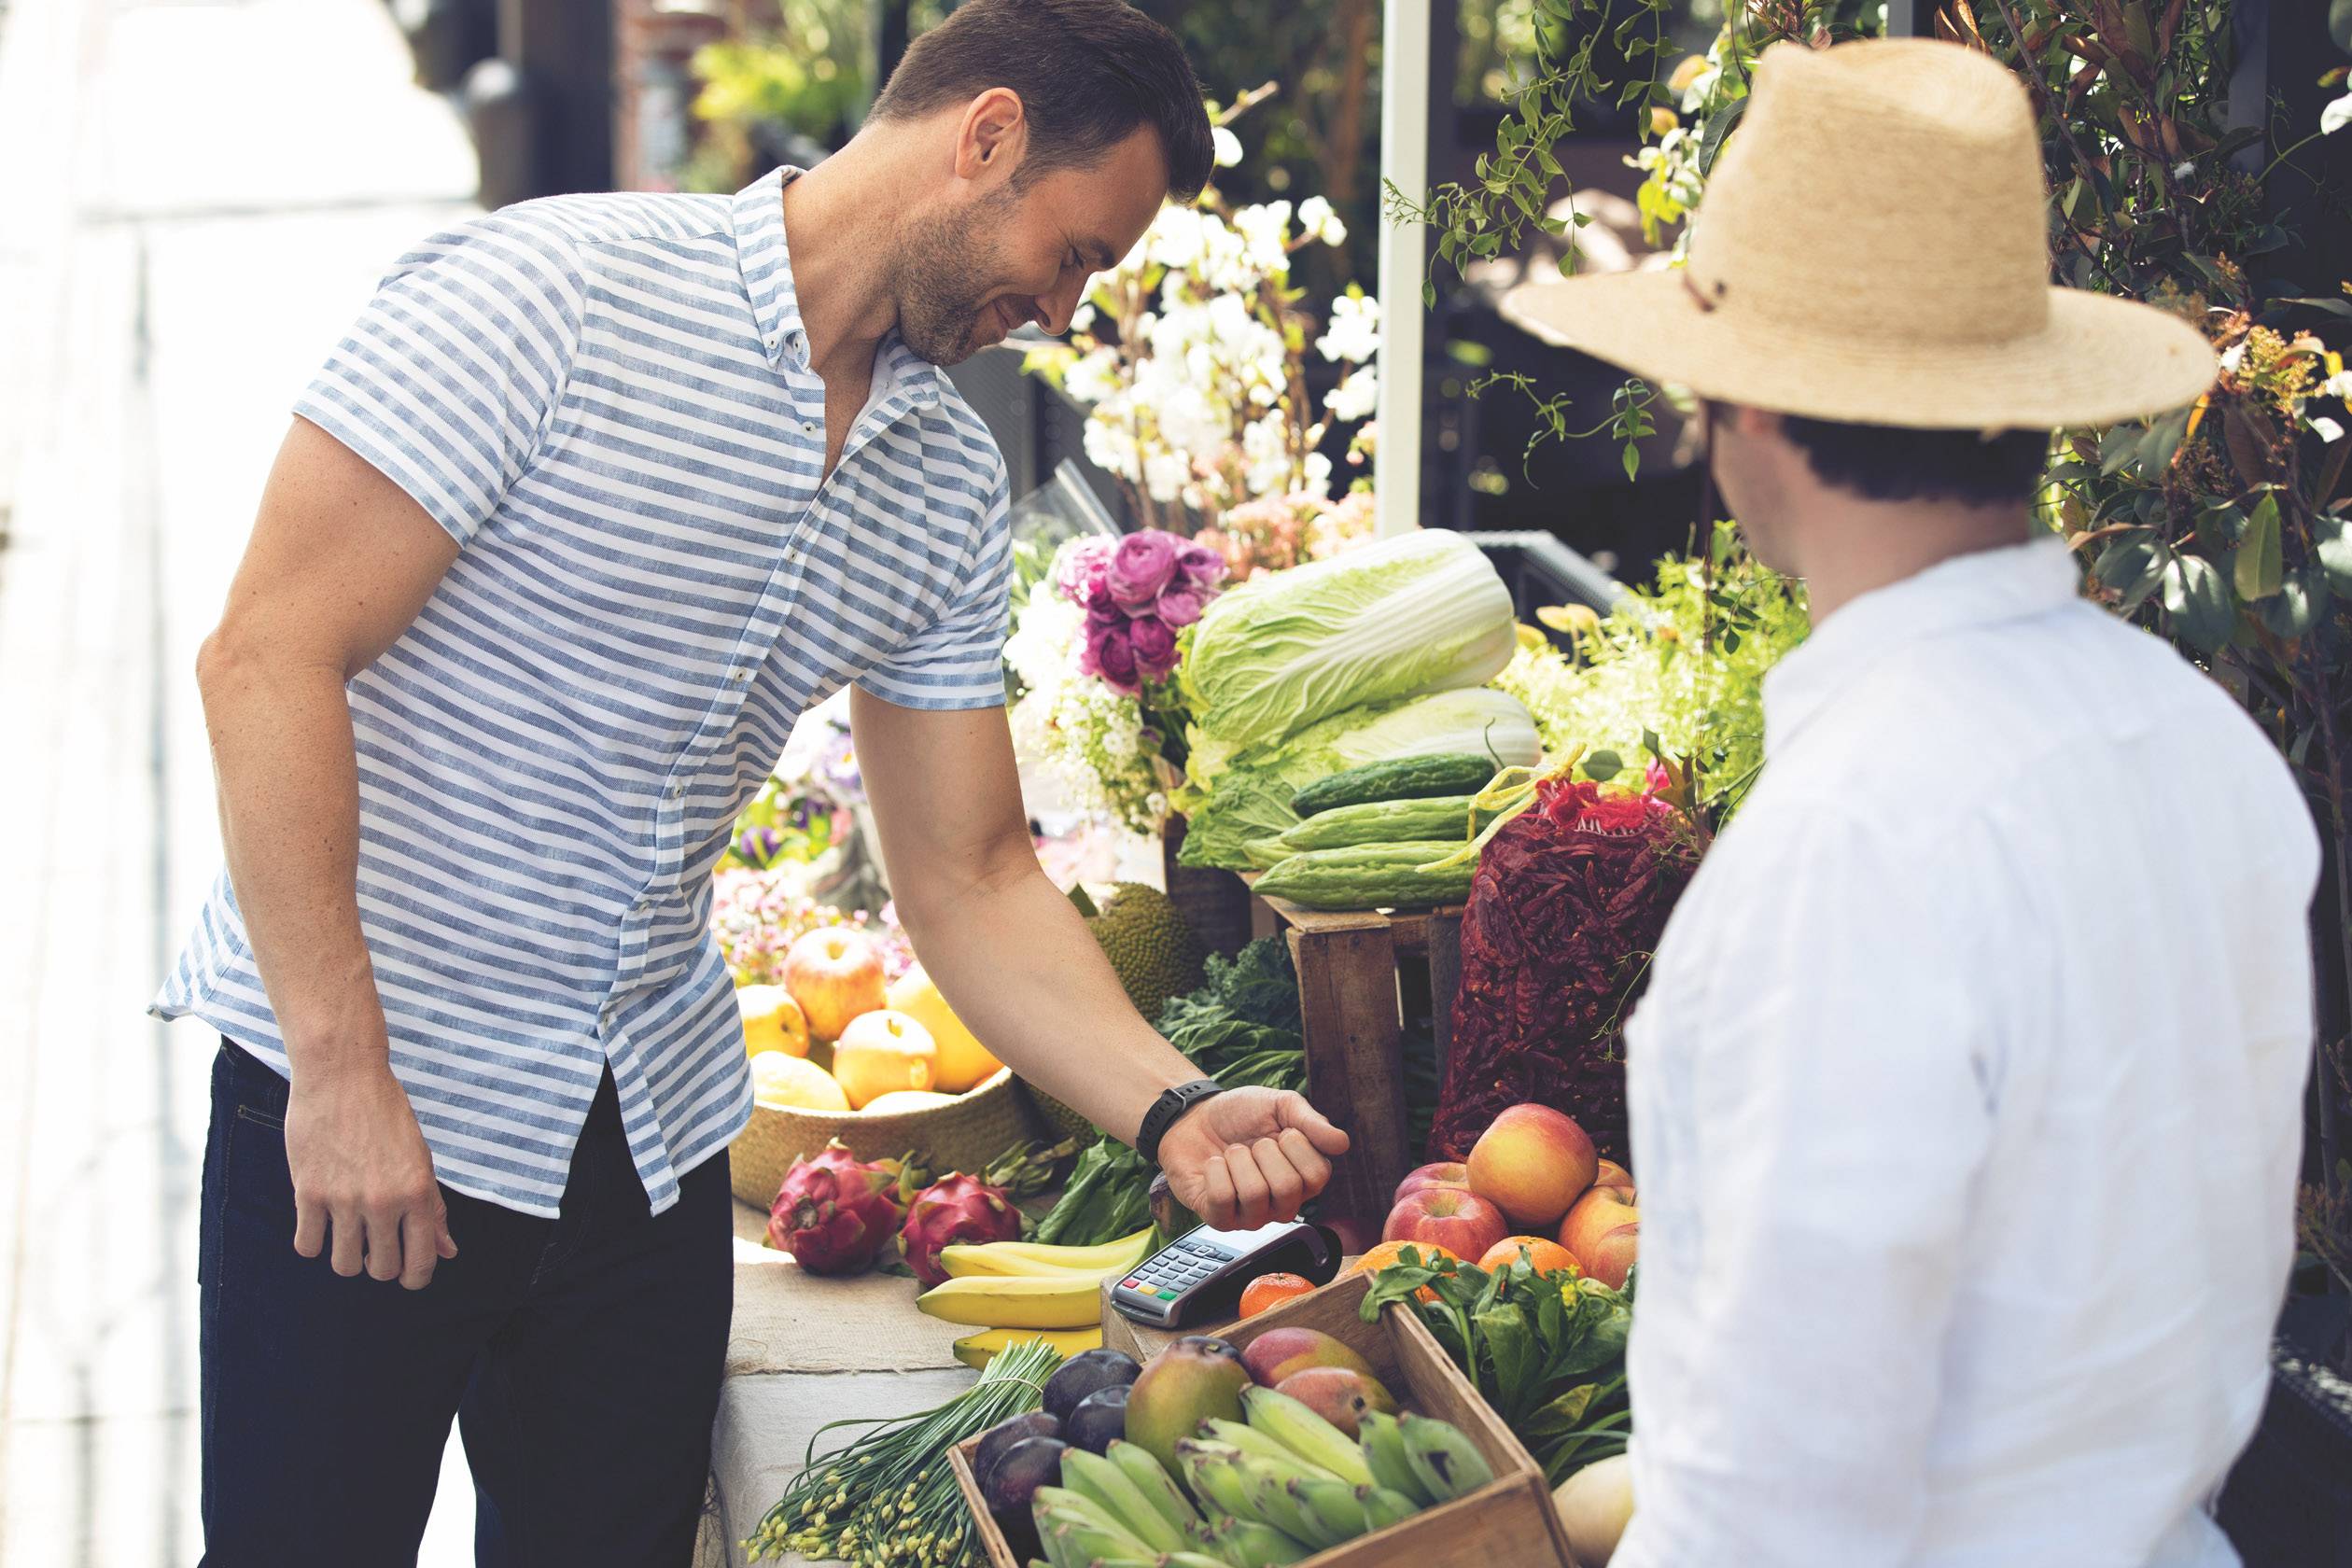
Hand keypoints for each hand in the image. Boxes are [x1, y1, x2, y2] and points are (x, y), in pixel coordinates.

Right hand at [285, 1061, 456, 1289]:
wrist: (342, 1077)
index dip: (415, 1278)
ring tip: (349, 1236)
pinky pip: (307, 1246)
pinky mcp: (307, 1193)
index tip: (408, 1276)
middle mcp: (383, 1201)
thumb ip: (433, 1209)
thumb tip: (447, 1252)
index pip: (420, 1262)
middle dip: (380, 1267)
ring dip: (347, 1258)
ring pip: (343, 1265)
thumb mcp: (421, 1159)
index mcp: (418, 1193)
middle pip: (381, 1270)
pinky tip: (321, 1224)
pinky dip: (313, 1242)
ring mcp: (344, 1200)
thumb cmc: (387, 1115)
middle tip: (376, 1250)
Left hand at [1158, 1087, 1350, 1229]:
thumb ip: (1311, 1121)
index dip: (1296, 1145)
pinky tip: (1214, 1164)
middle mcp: (1282, 1204)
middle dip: (1264, 1151)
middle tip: (1253, 1143)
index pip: (1317, 1175)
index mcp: (1303, 1179)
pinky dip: (1215, 1171)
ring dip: (1238, 1159)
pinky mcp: (1219, 1219)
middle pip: (1288, 1189)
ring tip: (1232, 1152)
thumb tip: (1342, 1143)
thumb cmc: (1241, 1114)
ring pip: (1254, 1195)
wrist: (1194, 1116)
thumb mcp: (1280, 1105)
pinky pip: (1222, 1200)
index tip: (1281, 1132)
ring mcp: (1251, 1216)